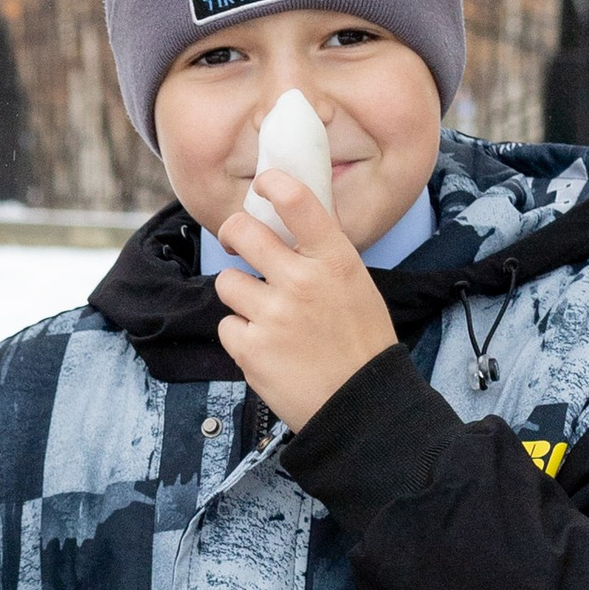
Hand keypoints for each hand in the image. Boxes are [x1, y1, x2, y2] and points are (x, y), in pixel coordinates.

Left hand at [211, 166, 397, 430]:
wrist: (362, 406)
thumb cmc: (361, 345)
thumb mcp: (355, 286)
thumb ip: (323, 256)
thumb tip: (288, 227)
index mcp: (335, 260)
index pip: (297, 201)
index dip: (272, 183)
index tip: (263, 184)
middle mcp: (302, 281)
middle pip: (242, 232)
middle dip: (232, 233)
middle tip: (235, 241)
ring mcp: (273, 315)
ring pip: (228, 283)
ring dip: (240, 296)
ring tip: (267, 316)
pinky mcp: (251, 349)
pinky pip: (227, 326)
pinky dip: (241, 336)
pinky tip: (267, 348)